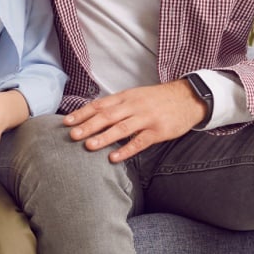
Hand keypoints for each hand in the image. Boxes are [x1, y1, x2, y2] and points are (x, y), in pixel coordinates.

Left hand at [62, 80, 207, 162]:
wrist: (187, 98)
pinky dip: (126, 149)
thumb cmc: (157, 99)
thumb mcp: (135, 96)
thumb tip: (93, 115)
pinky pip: (140, 141)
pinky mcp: (159, 131)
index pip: (99, 104)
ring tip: (88, 145)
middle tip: (72, 135)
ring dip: (104, 137)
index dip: (82, 113)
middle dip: (88, 125)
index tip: (66, 122)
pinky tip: (114, 157)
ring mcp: (146, 118)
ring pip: (122, 128)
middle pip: (107, 116)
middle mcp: (134, 106)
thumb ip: (116, 105)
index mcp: (125, 97)